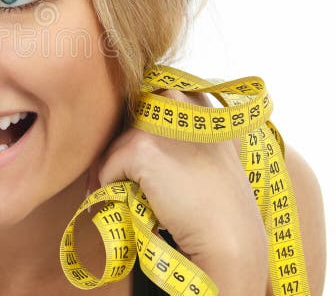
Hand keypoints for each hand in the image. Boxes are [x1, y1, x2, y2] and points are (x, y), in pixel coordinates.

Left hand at [91, 89, 268, 294]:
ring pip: (115, 147)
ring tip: (114, 196)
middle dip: (119, 152)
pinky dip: (107, 188)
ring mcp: (157, 124)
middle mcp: (176, 103)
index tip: (134, 162)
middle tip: (115, 181)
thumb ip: (178, 133)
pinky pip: (107, 168)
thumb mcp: (207, 150)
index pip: (148, 107)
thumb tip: (136, 135)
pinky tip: (119, 204)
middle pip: (127, 123)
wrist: (228, 236)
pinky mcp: (140, 150)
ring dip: (110, 172)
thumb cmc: (220, 201)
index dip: (137, 136)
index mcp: (194, 100)